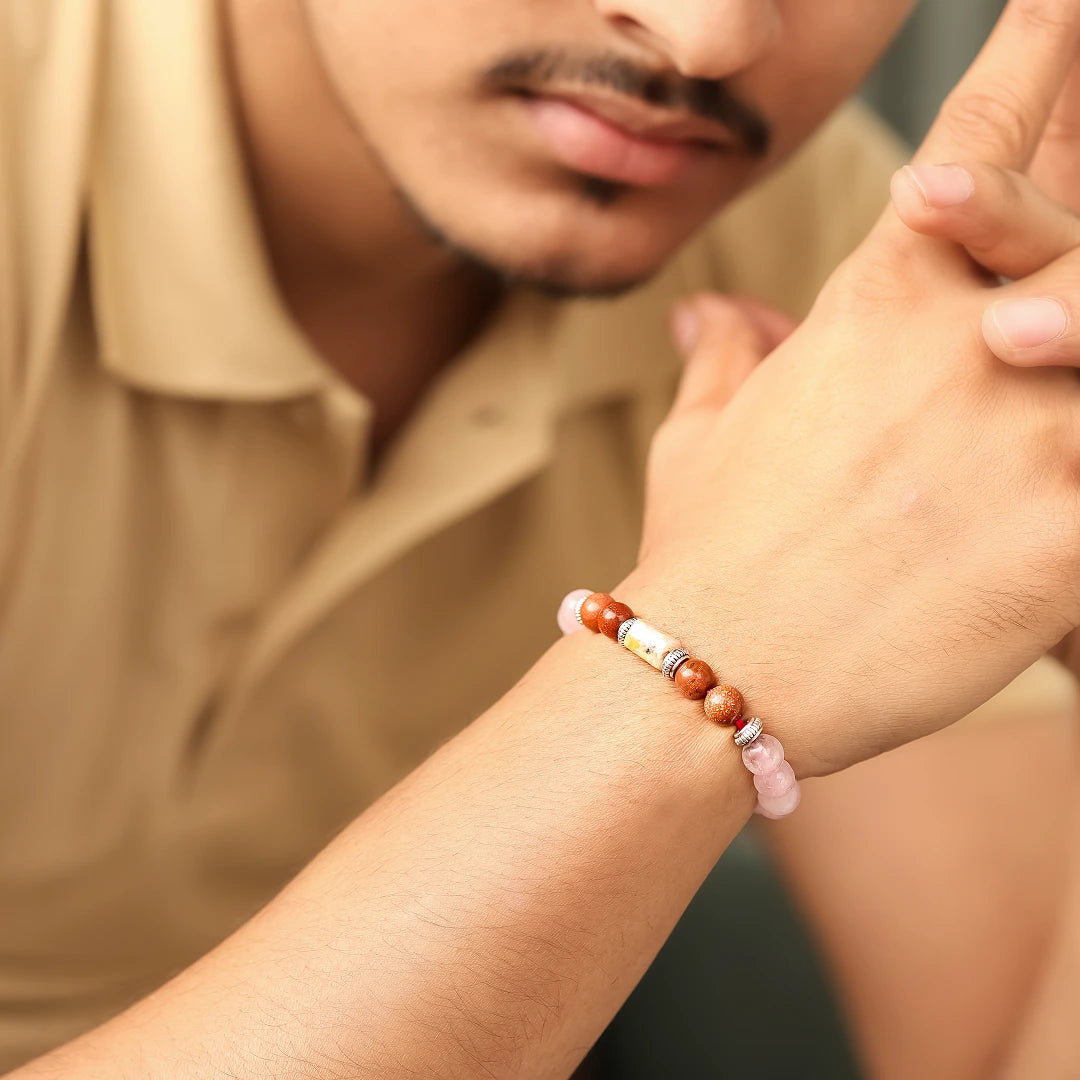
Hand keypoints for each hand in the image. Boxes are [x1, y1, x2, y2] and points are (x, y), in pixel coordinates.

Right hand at [626, 0, 1079, 777]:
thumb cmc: (705, 552)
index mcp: (875, 306)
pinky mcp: (1069, 533)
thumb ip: (727, 365)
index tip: (1066, 0)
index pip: (975, 142)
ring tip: (1074, 335)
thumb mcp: (704, 444)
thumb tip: (713, 317)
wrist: (714, 668)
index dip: (1037, 50)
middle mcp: (965, 340)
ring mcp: (1032, 429)